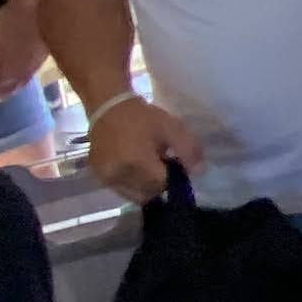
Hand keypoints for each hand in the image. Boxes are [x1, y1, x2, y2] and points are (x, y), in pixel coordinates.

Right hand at [85, 96, 202, 203]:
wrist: (108, 106)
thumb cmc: (142, 116)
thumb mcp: (172, 128)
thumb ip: (189, 150)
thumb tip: (201, 172)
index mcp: (137, 162)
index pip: (162, 184)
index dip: (171, 176)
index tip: (171, 163)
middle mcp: (119, 175)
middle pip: (149, 193)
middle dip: (158, 183)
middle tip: (159, 163)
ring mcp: (107, 178)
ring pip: (135, 195)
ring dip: (145, 186)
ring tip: (145, 164)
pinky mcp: (100, 177)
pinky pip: (122, 190)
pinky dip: (131, 184)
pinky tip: (134, 167)